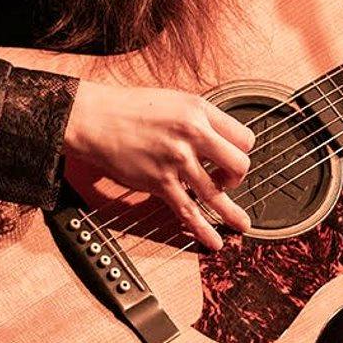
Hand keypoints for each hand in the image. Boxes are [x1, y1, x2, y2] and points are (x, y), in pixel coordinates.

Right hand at [63, 80, 255, 249]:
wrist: (99, 118)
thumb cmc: (135, 108)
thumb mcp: (178, 101)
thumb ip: (201, 119)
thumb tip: (219, 138)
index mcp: (201, 111)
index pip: (243, 136)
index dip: (243, 150)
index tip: (234, 156)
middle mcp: (193, 135)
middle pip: (239, 164)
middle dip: (238, 177)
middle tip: (228, 180)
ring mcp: (177, 160)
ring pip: (217, 192)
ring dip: (231, 211)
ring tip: (242, 224)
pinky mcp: (159, 182)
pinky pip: (187, 211)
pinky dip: (203, 230)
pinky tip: (213, 241)